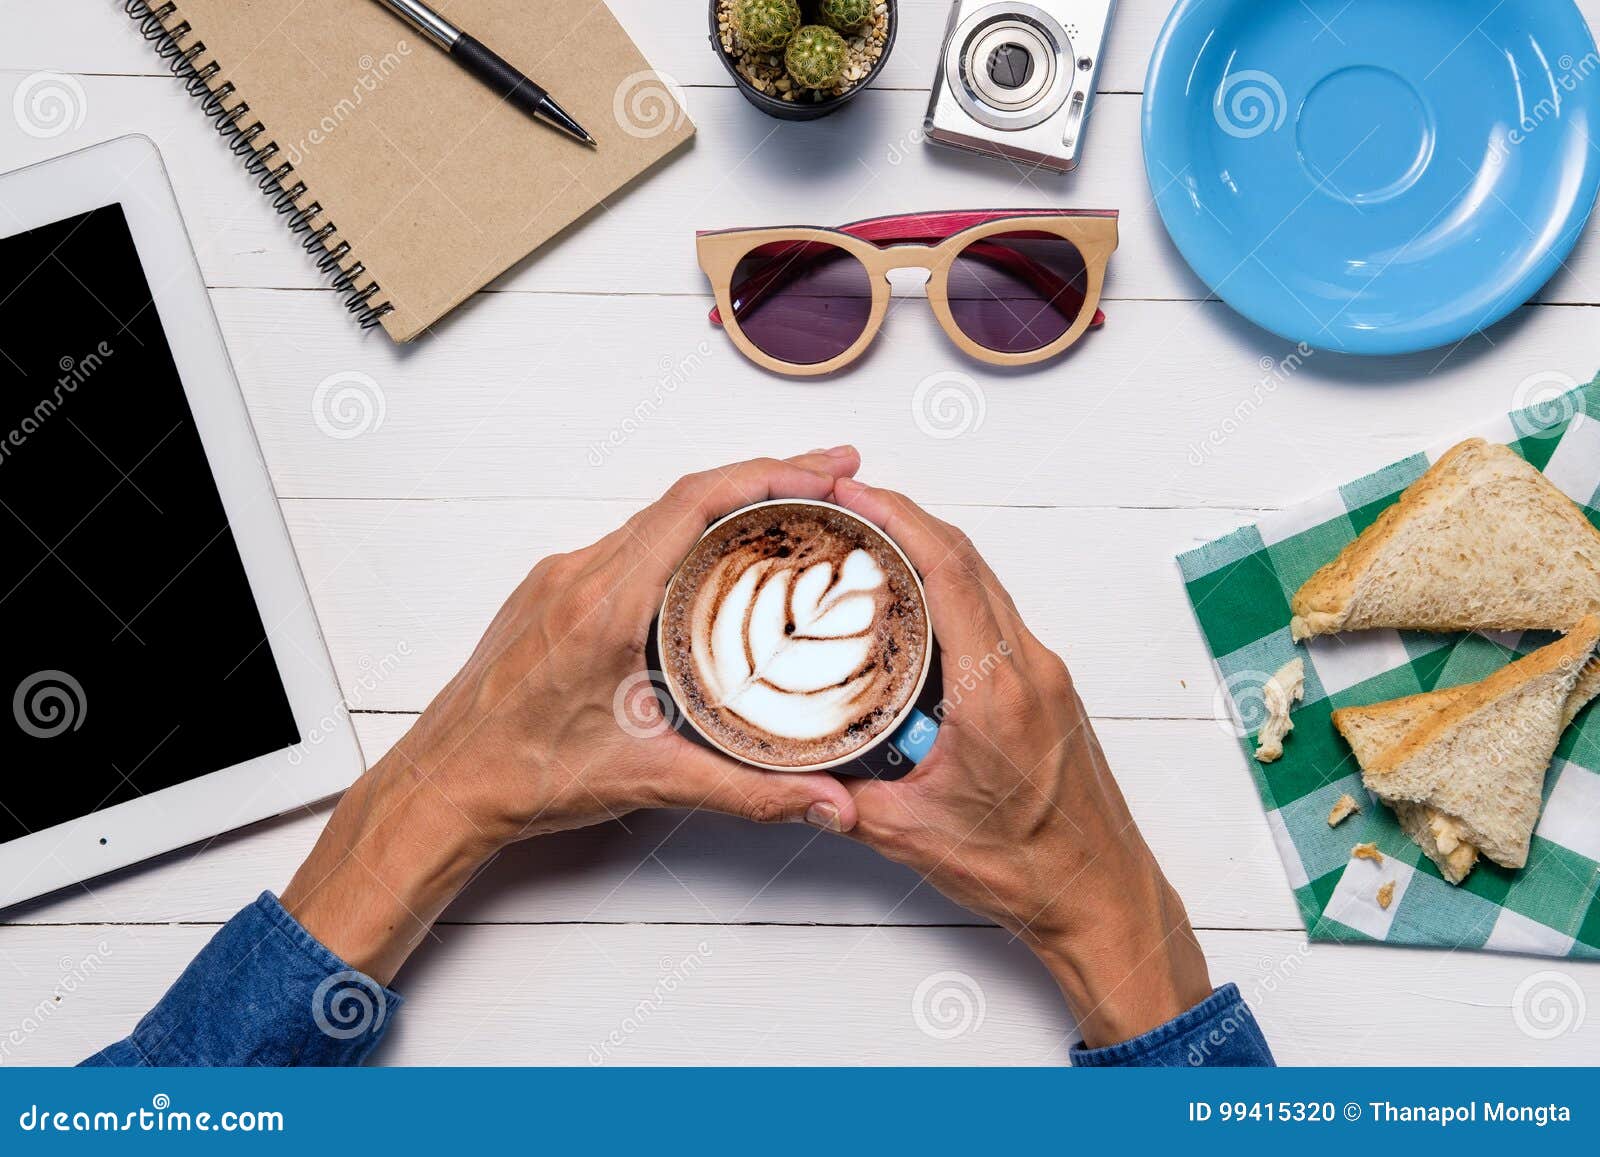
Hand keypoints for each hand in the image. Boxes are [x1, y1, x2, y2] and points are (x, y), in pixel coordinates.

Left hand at [283, 450, 865, 982]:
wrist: (444, 786)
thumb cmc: (523, 777)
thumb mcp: (650, 781)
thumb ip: (748, 792)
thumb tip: (825, 801)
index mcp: (602, 606)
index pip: (693, 505)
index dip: (768, 475)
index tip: (823, 472)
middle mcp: (577, 576)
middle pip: (685, 496)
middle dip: (766, 479)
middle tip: (833, 479)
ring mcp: (560, 577)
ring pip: (656, 515)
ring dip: (725, 502)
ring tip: (792, 509)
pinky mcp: (550, 590)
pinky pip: (627, 540)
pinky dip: (684, 531)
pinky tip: (718, 552)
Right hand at [831, 477, 1212, 1049]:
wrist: (1103, 900)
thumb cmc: (1030, 872)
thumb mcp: (911, 834)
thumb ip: (844, 797)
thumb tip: (794, 772)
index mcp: (996, 691)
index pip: (947, 570)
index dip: (898, 517)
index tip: (854, 492)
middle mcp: (1032, 670)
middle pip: (969, 560)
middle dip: (907, 519)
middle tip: (849, 505)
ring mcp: (1048, 676)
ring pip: (987, 585)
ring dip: (934, 553)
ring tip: (874, 546)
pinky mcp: (1052, 691)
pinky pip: (1000, 617)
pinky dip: (957, 593)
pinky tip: (917, 607)